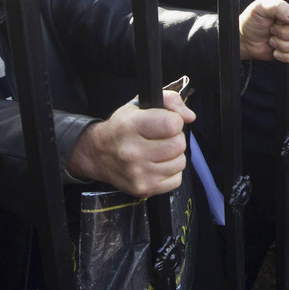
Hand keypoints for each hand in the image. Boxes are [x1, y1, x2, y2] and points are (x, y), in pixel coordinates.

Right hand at [66, 90, 193, 196]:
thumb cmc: (122, 127)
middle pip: (178, 145)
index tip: (166, 122)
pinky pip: (176, 180)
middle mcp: (132, 151)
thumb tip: (190, 117)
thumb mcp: (139, 105)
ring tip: (158, 151)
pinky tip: (156, 165)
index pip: (172, 124)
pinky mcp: (143, 188)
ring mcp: (137, 173)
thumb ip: (169, 101)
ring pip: (180, 162)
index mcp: (130, 126)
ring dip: (174, 156)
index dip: (175, 120)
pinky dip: (171, 172)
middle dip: (175, 139)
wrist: (98, 155)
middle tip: (161, 138)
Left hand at [239, 0, 288, 62]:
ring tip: (272, 40)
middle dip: (284, 33)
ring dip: (283, 45)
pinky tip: (276, 52)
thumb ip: (278, 6)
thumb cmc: (253, 20)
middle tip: (272, 29)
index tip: (281, 19)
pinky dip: (286, 56)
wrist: (246, 40)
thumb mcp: (261, 7)